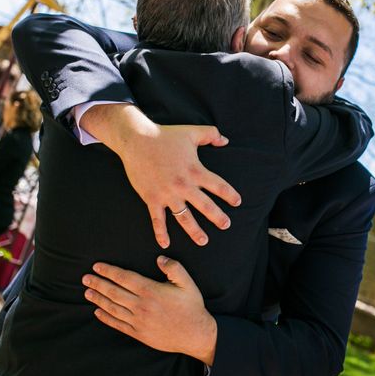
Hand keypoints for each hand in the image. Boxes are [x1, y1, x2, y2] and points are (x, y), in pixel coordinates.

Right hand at [80, 104, 241, 247]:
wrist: (136, 140)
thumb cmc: (165, 135)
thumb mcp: (192, 131)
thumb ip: (212, 134)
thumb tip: (226, 141)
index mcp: (195, 170)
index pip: (218, 185)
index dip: (229, 194)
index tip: (237, 202)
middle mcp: (183, 185)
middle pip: (205, 206)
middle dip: (217, 217)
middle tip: (226, 225)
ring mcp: (167, 194)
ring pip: (184, 217)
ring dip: (194, 231)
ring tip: (203, 241)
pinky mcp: (151, 198)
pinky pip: (157, 220)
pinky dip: (160, 233)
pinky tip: (165, 244)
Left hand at [82, 257, 216, 364]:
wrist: (195, 334)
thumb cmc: (191, 307)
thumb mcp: (187, 283)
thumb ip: (173, 268)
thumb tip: (159, 258)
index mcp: (151, 291)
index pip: (124, 278)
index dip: (109, 271)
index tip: (97, 266)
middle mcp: (141, 306)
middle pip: (114, 292)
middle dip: (98, 283)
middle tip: (85, 278)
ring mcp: (138, 321)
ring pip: (113, 308)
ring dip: (98, 299)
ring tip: (87, 292)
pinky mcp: (139, 333)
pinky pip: (118, 324)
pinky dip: (106, 317)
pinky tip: (98, 311)